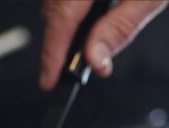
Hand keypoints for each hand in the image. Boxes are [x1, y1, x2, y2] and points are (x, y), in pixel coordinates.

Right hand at [39, 0, 168, 89]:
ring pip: (56, 1)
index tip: (49, 79)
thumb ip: (119, 29)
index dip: (52, 53)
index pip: (61, 17)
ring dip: (63, 25)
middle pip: (53, 9)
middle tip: (59, 72)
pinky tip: (82, 21)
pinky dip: (70, 8)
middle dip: (57, 42)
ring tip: (71, 49)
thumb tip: (96, 61)